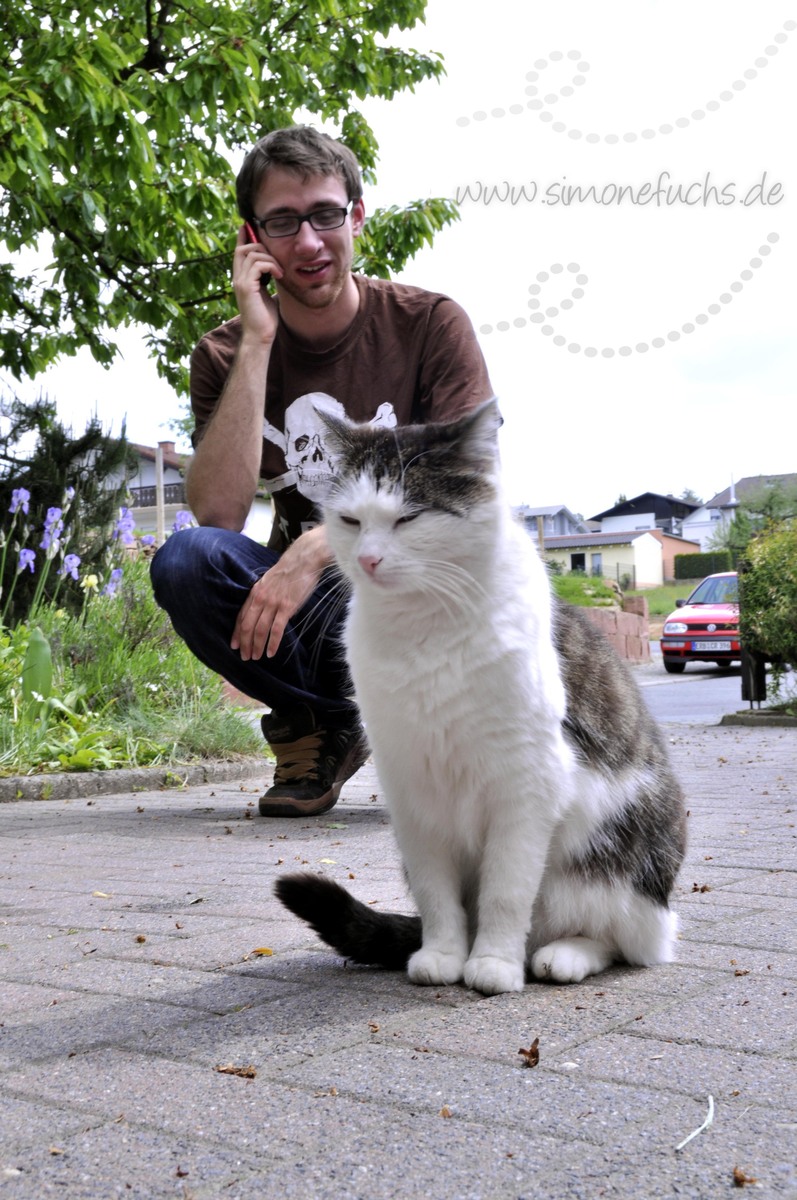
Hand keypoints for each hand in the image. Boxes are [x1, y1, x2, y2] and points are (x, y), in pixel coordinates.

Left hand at [231, 526, 332, 660]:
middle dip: (245, 643)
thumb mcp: (270, 581)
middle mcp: (261, 599)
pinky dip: (272, 643)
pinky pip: (276, 629)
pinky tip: (271, 652)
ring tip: (256, 657)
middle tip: (245, 657)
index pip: (241, 616)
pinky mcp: (286, 607)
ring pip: (260, 630)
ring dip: (257, 646)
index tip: (234, 645)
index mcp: (255, 592)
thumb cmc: (290, 570)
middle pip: (248, 626)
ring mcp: (273, 603)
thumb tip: (264, 609)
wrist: (303, 560)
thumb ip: (265, 595)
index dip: (237, 632)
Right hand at [233, 225, 282, 341]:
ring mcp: (240, 282)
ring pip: (251, 254)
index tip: (250, 225)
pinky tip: (279, 275)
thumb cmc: (265, 318)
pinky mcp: (246, 287)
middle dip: (259, 245)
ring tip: (280, 271)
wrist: (260, 336)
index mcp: (241, 279)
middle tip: (275, 256)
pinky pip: (257, 265)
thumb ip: (266, 279)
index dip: (243, 237)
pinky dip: (270, 266)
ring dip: (269, 258)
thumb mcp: (266, 293)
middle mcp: (237, 278)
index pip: (239, 252)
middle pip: (242, 248)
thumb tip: (276, 268)